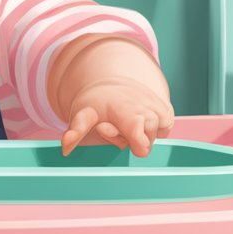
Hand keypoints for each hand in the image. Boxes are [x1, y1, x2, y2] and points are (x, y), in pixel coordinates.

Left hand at [59, 77, 173, 157]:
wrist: (115, 86)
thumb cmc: (98, 104)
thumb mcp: (83, 114)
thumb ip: (76, 130)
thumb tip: (65, 147)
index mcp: (123, 106)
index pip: (136, 127)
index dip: (134, 139)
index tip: (125, 140)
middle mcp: (144, 106)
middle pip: (144, 143)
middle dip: (130, 140)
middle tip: (115, 126)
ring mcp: (158, 109)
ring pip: (153, 138)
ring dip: (140, 137)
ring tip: (127, 124)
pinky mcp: (167, 113)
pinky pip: (163, 132)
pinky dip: (152, 132)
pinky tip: (140, 122)